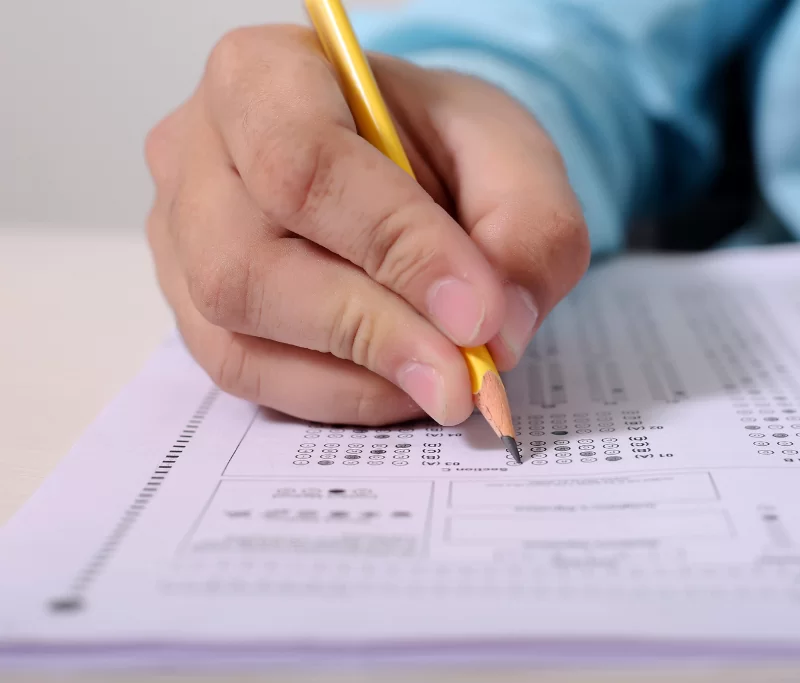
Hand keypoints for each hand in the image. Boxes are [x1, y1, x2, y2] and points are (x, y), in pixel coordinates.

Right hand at [144, 25, 588, 425]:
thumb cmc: (442, 144)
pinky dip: (335, 397)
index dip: (396, 248)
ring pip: (237, 334)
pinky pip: (246, 375)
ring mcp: (179, 237)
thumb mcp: (511, 156)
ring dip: (356, 376)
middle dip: (373, 330)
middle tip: (467, 376)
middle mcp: (196, 154)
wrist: (402, 162)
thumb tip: (496, 332)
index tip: (480, 313)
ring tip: (444, 382)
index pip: (305, 165)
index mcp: (263, 74)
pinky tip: (400, 386)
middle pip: (251, 263)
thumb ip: (527, 228)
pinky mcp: (191, 309)